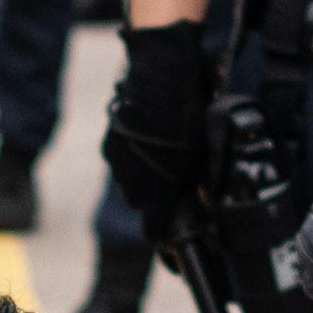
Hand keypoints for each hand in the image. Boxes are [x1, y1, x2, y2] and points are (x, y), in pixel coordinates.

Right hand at [100, 20, 212, 234]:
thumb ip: (197, 180)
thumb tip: (202, 194)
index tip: (171, 238)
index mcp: (156, 193)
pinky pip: (122, 157)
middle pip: (142, 202)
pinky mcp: (109, 142)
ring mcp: (117, 163)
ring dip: (145, 169)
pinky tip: (150, 134)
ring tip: (164, 148)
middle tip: (176, 175)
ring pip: (131, 178)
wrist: (162, 75)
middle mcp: (131, 184)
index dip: (164, 236)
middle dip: (157, 193)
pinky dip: (134, 151)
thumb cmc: (189, 115)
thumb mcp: (203, 152)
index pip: (154, 232)